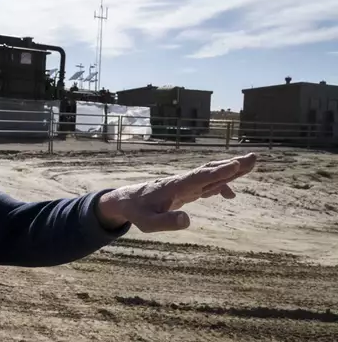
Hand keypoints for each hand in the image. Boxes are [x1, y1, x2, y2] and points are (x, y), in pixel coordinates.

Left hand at [96, 153, 256, 231]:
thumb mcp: (147, 223)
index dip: (217, 173)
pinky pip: (206, 185)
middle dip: (231, 165)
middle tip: (253, 158)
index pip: (199, 178)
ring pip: (210, 174)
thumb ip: (166, 222)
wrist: (126, 201)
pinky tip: (231, 195)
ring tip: (251, 164)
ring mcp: (185, 184)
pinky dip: (220, 186)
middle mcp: (182, 182)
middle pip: (210, 170)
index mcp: (174, 187)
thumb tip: (188, 221)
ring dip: (230, 169)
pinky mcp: (185, 190)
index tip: (234, 165)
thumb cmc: (137, 211)